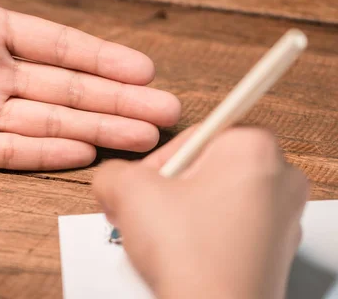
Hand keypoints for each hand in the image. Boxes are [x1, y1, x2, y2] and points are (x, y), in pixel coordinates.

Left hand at [0, 0, 179, 168]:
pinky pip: (8, 150)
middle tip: (166, 111)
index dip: (102, 57)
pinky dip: (46, 152)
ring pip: (50, 120)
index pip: (57, 44)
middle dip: (118, 100)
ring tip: (143, 139)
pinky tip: (84, 154)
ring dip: (98, 129)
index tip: (142, 68)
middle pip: (68, 87)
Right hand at [93, 128, 307, 298]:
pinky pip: (229, 225)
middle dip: (167, 188)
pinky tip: (182, 252)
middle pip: (204, 166)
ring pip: (214, 197)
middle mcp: (279, 177)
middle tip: (148, 209)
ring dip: (180, 211)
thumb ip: (112, 171)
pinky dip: (202, 233)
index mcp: (253, 148)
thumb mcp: (129, 193)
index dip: (158, 161)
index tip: (144, 182)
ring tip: (163, 236)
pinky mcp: (274, 248)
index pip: (192, 134)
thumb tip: (111, 178)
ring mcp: (282, 216)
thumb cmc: (193, 259)